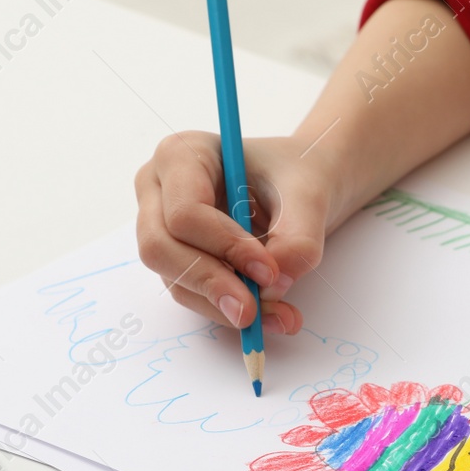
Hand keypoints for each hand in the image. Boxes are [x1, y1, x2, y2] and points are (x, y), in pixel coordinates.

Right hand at [135, 131, 337, 334]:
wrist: (300, 186)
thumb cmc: (296, 174)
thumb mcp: (309, 196)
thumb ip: (297, 239)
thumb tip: (274, 287)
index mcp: (182, 154)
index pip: (184, 211)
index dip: (224, 247)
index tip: (268, 271)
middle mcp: (159, 189)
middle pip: (161, 247)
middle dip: (211, 283)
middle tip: (253, 309)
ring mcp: (161, 227)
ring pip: (174, 279)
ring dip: (222, 306)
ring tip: (279, 316)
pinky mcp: (177, 260)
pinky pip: (192, 295)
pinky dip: (228, 311)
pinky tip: (268, 316)